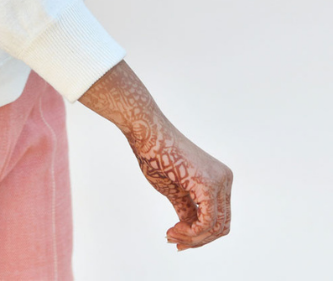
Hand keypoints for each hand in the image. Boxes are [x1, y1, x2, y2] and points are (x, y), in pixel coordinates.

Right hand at [79, 61, 231, 251]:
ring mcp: (219, 181)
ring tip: (170, 235)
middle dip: (197, 240)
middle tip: (173, 240)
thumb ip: (187, 211)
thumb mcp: (175, 190)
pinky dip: (191, 232)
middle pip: (221, 226)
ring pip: (216, 228)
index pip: (218, 218)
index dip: (198, 235)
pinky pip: (207, 222)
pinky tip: (173, 229)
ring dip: (192, 238)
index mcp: (219, 178)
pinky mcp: (208, 185)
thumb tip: (192, 235)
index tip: (174, 237)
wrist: (146, 132)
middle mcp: (225, 178)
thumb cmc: (156, 156)